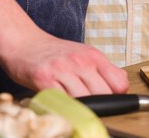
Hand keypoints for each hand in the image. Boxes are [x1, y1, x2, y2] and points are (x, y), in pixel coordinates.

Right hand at [1, 30, 128, 96]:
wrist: (25, 42)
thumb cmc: (57, 52)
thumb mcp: (86, 54)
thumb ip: (104, 70)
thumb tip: (122, 85)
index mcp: (95, 57)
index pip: (119, 83)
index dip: (117, 95)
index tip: (110, 99)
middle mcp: (81, 62)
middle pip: (104, 94)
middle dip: (99, 103)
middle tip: (89, 103)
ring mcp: (63, 70)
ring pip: (85, 99)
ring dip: (81, 106)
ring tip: (74, 103)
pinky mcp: (44, 79)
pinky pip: (61, 101)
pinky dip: (64, 106)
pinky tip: (61, 103)